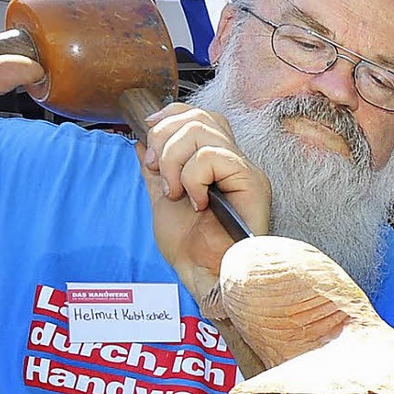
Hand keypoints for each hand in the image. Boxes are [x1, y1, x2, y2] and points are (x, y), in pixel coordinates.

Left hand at [138, 102, 270, 301]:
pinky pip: (212, 157)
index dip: (171, 116)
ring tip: (176, 193)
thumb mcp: (162, 202)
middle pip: (200, 116)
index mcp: (216, 165)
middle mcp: (234, 163)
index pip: (200, 115)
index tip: (148, 138)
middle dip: (164, 138)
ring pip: (201, 131)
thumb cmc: (190, 252)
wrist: (204, 278)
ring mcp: (244, 171)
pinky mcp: (251, 183)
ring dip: (174, 162)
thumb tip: (141, 141)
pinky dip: (192, 178)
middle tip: (156, 171)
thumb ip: (156, 171)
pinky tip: (196, 202)